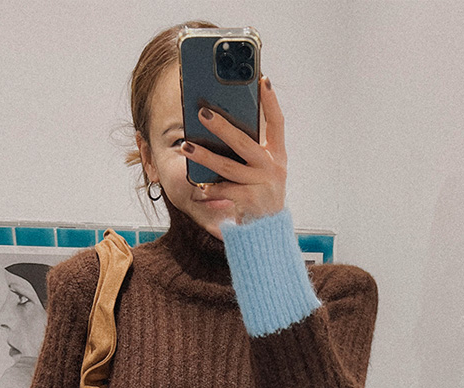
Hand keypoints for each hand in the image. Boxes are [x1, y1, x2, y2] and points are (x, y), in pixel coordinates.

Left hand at [182, 76, 286, 223]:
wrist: (267, 232)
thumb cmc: (259, 193)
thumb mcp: (262, 169)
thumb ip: (251, 148)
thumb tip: (220, 121)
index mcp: (277, 155)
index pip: (277, 123)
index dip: (271, 101)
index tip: (262, 79)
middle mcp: (273, 168)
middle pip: (244, 143)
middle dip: (222, 127)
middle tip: (201, 113)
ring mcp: (262, 186)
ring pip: (228, 167)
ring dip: (205, 156)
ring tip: (185, 146)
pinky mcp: (250, 202)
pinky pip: (224, 191)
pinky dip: (209, 188)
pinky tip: (197, 185)